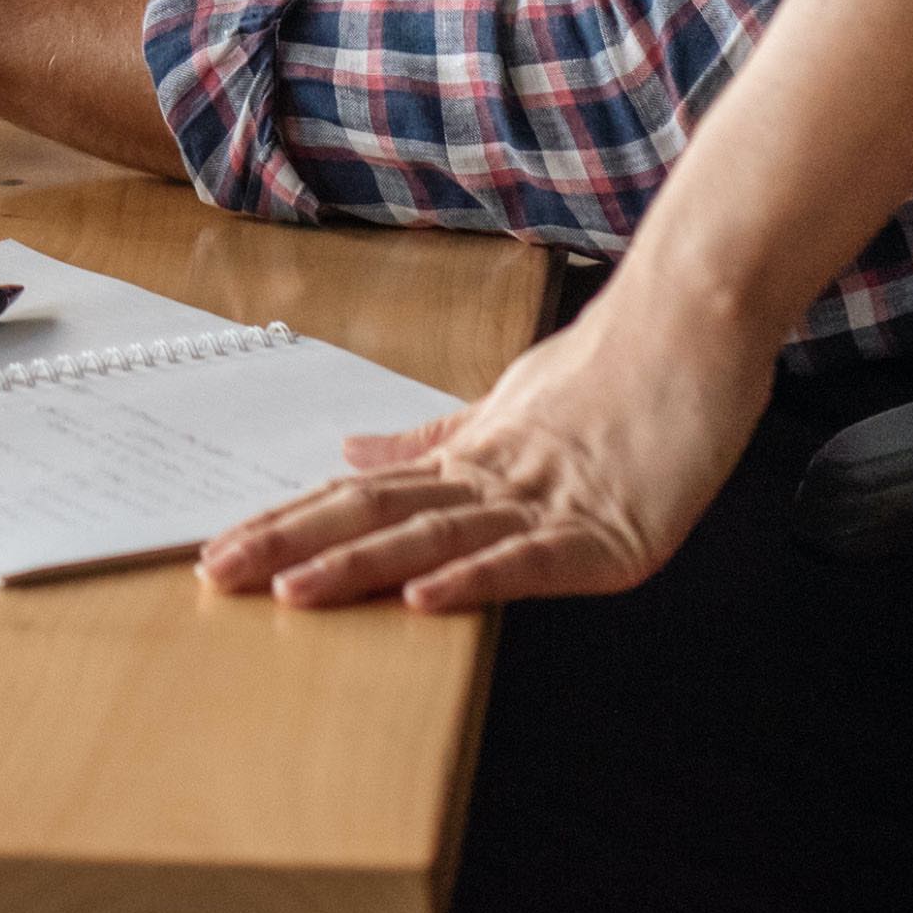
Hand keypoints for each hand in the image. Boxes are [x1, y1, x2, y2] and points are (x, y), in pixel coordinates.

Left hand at [198, 273, 780, 612]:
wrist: (697, 316)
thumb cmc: (615, 363)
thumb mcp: (511, 404)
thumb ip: (434, 438)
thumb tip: (350, 449)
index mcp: (471, 456)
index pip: (361, 495)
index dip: (289, 520)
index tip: (218, 547)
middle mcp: (494, 476)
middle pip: (377, 512)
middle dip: (293, 544)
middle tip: (215, 572)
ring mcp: (548, 500)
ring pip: (436, 533)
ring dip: (361, 565)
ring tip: (292, 587)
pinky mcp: (609, 530)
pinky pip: (530, 558)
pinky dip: (476, 578)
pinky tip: (426, 596)